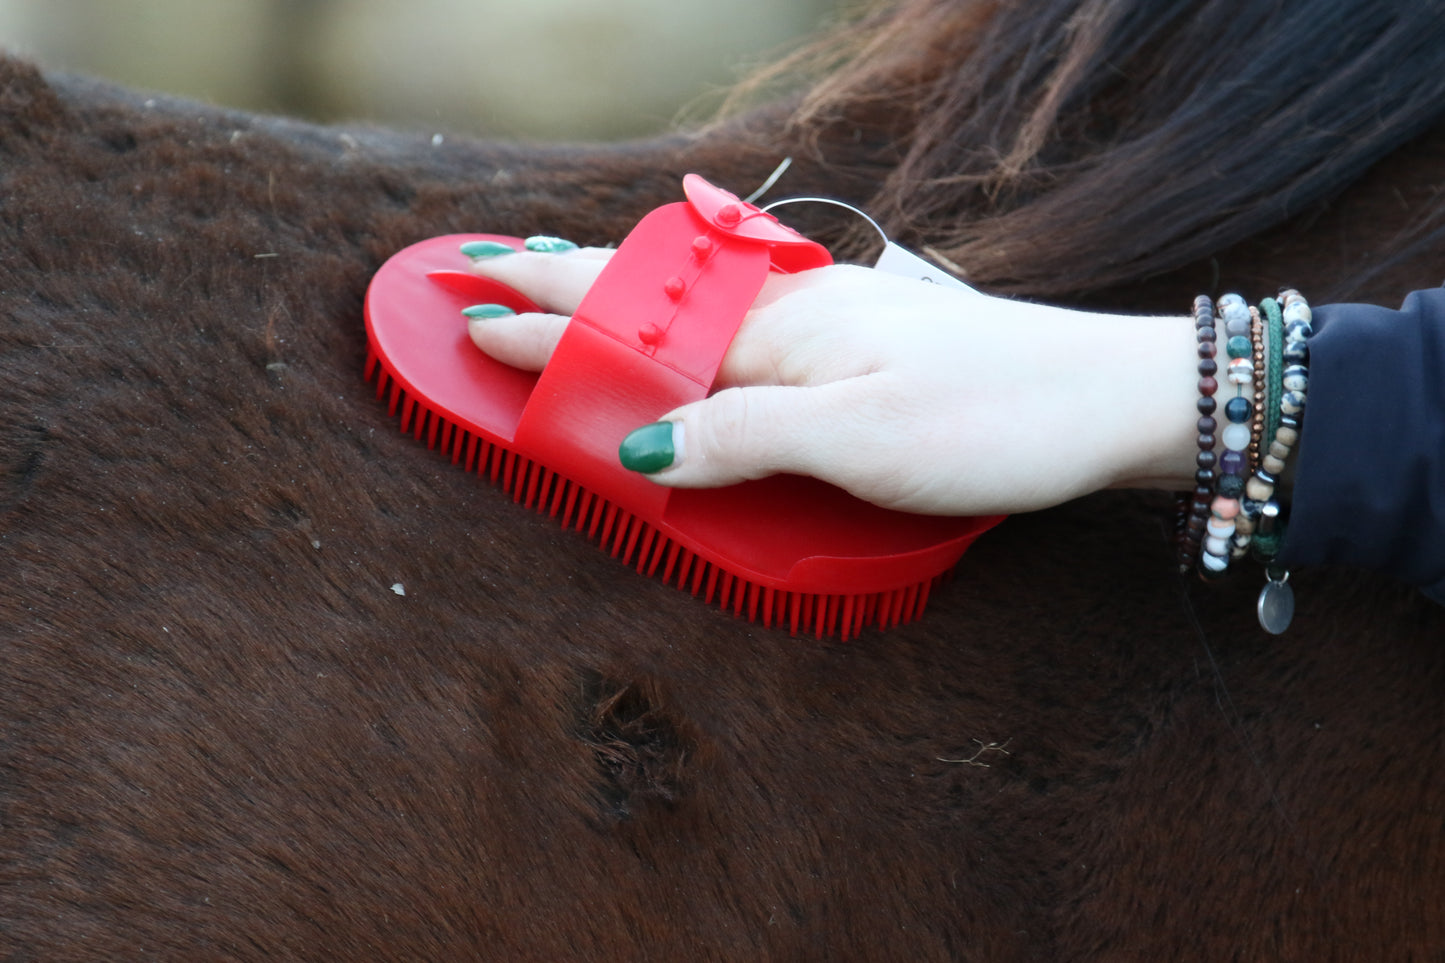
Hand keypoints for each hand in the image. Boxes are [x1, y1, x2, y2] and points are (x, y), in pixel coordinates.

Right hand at [465, 246, 1198, 515]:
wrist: (1109, 396)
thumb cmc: (996, 420)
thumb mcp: (860, 444)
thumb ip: (741, 438)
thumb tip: (636, 446)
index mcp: (778, 332)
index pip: (633, 322)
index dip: (547, 321)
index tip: (469, 313)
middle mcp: (794, 312)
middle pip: (652, 290)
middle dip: (561, 280)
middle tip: (487, 269)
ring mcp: (831, 319)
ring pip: (693, 300)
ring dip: (617, 289)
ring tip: (561, 281)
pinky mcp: (863, 338)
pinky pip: (742, 318)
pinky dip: (685, 313)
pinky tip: (688, 318)